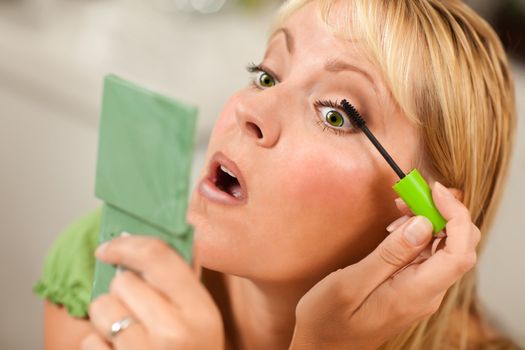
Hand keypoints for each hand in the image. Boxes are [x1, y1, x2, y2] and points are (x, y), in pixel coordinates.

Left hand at [81, 236, 223, 349]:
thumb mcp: (202, 319)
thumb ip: (186, 279)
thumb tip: (169, 235)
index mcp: (202, 312)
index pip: (159, 257)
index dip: (128, 244)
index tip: (109, 247)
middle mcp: (176, 334)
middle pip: (123, 281)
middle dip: (123, 292)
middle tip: (138, 310)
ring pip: (102, 307)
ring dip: (108, 318)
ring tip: (130, 334)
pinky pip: (88, 341)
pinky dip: (97, 345)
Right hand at [289, 182, 479, 349]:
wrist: (323, 347)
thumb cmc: (328, 319)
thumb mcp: (350, 283)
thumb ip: (389, 255)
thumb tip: (423, 224)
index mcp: (415, 294)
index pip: (459, 252)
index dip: (456, 215)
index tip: (433, 190)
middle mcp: (426, 294)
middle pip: (459, 247)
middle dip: (444, 213)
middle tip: (412, 194)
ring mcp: (420, 292)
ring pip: (444, 249)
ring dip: (430, 221)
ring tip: (400, 204)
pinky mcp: (411, 289)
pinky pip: (427, 257)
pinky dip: (418, 234)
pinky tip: (397, 226)